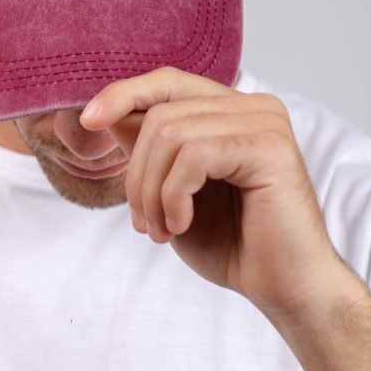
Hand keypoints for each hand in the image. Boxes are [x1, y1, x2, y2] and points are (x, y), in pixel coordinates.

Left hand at [80, 67, 346, 319]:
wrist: (283, 288)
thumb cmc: (233, 245)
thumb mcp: (170, 192)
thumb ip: (143, 150)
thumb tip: (89, 116)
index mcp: (230, 111)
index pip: (166, 82)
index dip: (122, 95)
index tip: (87, 123)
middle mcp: (252, 106)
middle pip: (160, 114)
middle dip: (137, 174)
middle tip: (144, 224)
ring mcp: (265, 122)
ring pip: (171, 133)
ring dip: (152, 191)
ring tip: (163, 230)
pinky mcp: (270, 148)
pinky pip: (194, 156)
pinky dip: (175, 195)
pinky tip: (183, 224)